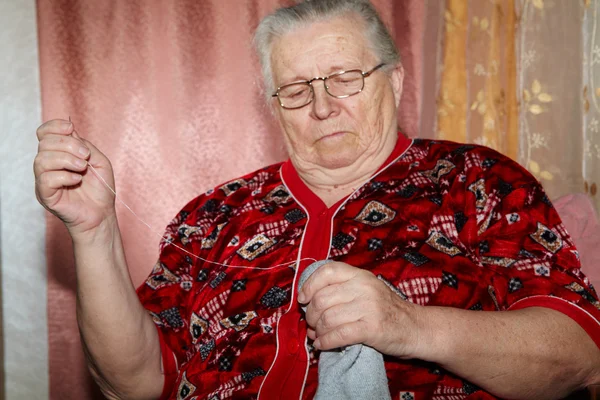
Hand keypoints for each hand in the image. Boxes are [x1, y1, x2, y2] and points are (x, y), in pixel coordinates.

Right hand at [34, 119, 115, 238]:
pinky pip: (45, 179)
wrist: (102, 214)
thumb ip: (84, 145)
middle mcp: (47, 166)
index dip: (54, 126)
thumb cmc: (100, 189)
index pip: (44, 133)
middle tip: (86, 156)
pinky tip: (77, 180)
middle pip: (44, 143)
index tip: (71, 128)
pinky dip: (64, 176)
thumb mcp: (98, 161)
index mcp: (58, 154)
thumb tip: (70, 131)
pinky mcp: (44, 195)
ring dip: (66, 159)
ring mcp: (44, 180)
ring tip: (83, 168)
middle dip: (67, 144)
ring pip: (42, 159)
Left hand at [298, 261, 424, 357]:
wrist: (416, 328)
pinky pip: (338, 335)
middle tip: (312, 324)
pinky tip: (323, 345)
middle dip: (310, 315)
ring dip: (317, 331)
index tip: (302, 298)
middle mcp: (363, 287)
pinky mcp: (371, 329)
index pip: (327, 271)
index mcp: (360, 275)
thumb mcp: (367, 289)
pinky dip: (325, 342)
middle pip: (322, 298)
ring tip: (318, 336)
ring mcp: (368, 307)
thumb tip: (307, 301)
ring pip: (327, 318)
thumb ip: (342, 289)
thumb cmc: (386, 310)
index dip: (309, 285)